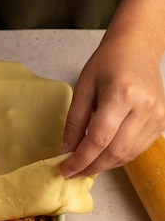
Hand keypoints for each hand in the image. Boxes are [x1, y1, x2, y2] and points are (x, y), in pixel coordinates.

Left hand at [61, 33, 164, 177]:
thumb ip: (74, 121)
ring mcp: (157, 115)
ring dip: (105, 164)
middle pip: (115, 151)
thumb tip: (66, 150)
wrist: (137, 48)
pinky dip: (119, 157)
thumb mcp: (83, 87)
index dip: (81, 159)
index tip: (66, 170)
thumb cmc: (108, 63)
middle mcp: (144, 107)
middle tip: (74, 172)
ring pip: (128, 154)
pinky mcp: (161, 122)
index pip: (99, 138)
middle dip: (91, 166)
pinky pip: (137, 149)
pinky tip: (103, 155)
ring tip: (86, 165)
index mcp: (122, 94)